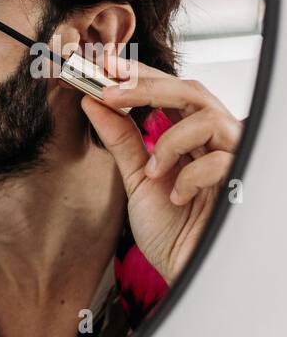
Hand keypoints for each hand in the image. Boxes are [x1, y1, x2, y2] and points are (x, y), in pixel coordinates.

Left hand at [80, 52, 242, 286]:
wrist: (186, 270)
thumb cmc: (170, 229)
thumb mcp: (137, 179)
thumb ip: (121, 140)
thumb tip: (92, 101)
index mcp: (190, 136)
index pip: (170, 91)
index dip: (140, 75)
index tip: (105, 65)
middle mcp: (214, 140)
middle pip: (191, 92)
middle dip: (147, 87)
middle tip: (108, 90)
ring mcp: (232, 157)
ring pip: (209, 117)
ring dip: (170, 140)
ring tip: (155, 171)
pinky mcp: (242, 180)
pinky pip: (219, 159)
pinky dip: (189, 176)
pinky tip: (178, 197)